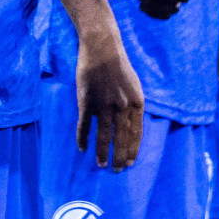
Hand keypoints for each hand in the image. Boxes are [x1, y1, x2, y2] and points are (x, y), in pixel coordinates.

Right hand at [75, 32, 144, 170]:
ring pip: (103, 135)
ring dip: (102, 153)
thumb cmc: (119, 65)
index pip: (136, 133)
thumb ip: (132, 105)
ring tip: (101, 165)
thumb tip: (131, 125)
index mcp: (136, 102)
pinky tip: (82, 148)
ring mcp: (104, 105)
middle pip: (121, 138)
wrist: (102, 48)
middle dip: (119, 157)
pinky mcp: (87, 102)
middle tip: (116, 171)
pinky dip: (83, 138)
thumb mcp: (134, 85)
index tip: (129, 163)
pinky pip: (84, 126)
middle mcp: (122, 106)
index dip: (132, 149)